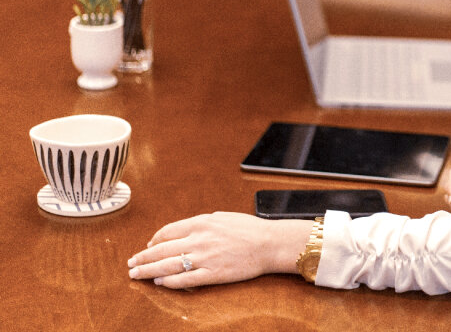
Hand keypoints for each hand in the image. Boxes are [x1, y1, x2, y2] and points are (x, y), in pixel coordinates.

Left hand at [127, 212, 311, 288]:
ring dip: (148, 270)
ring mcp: (205, 258)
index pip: (168, 231)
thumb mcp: (223, 217)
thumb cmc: (250, 229)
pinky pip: (184, 280)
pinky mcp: (212, 274)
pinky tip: (159, 282)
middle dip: (142, 257)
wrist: (270, 243)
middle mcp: (199, 239)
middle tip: (131, 263)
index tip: (147, 246)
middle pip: (162, 249)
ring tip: (136, 275)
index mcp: (202, 223)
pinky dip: (168, 281)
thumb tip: (184, 230)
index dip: (153, 240)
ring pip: (168, 265)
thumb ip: (202, 223)